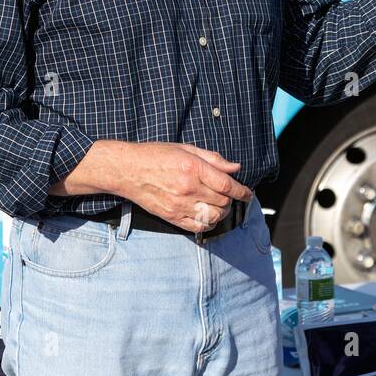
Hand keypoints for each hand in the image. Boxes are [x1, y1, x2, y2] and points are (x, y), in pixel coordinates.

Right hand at [112, 141, 254, 231]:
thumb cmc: (155, 155)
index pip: (227, 185)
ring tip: (220, 205)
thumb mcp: (185, 148)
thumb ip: (213, 159)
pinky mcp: (171, 216)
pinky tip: (207, 215)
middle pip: (223, 201)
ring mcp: (179, 205)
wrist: (127, 170)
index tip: (248, 194)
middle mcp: (188, 188)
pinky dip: (208, 223)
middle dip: (231, 199)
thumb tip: (235, 168)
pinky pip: (198, 227)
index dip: (242, 191)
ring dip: (222, 212)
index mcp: (193, 168)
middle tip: (230, 195)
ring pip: (213, 217)